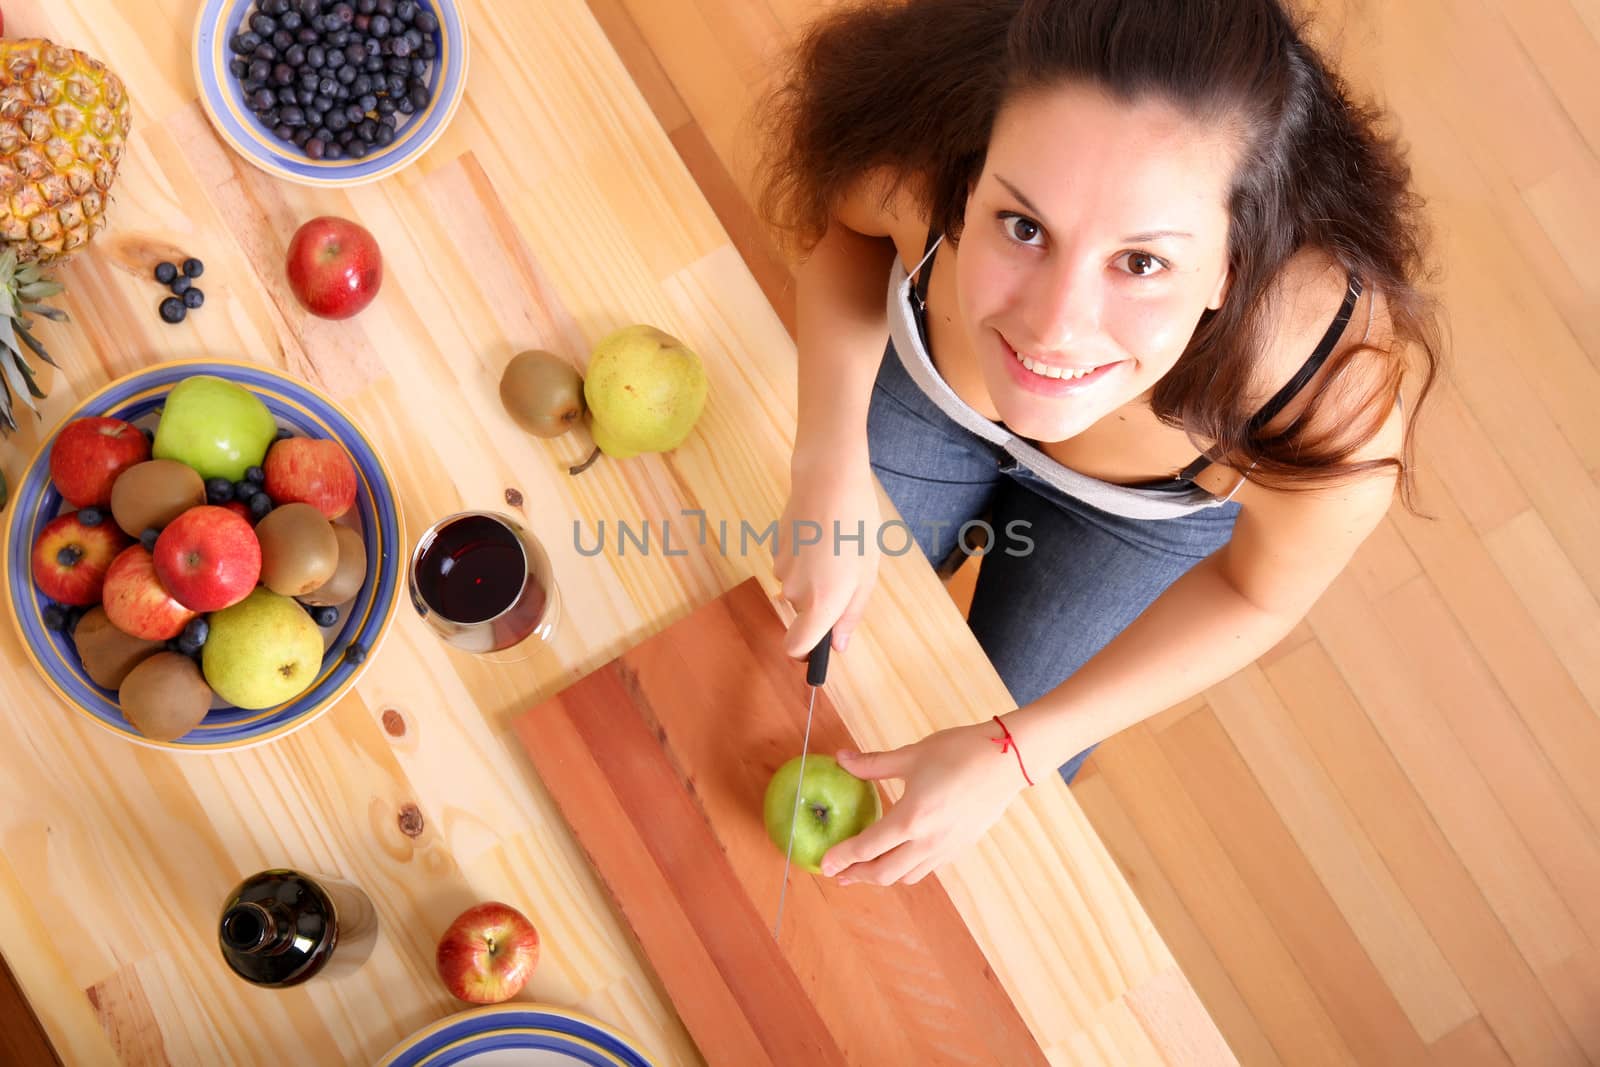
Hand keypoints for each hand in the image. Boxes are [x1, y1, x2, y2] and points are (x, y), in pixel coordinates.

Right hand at [773, 456, 880, 658]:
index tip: (817, 649)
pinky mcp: (774, 550)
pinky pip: (789, 568)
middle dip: (819, 602)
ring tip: (833, 549)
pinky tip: (817, 537)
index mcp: (822, 603)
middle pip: (801, 614)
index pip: (796, 648)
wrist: (828, 481)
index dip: (805, 653)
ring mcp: (782, 570)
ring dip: (812, 578)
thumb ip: (850, 614)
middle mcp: (796, 591)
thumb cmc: (856, 528)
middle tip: (845, 573)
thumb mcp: (867, 576)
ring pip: (795, 588)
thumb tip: (838, 646)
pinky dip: (802, 560)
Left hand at [820, 719, 1030, 886]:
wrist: (1006, 759)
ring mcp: (946, 848)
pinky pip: (926, 868)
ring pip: (907, 876)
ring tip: (865, 869)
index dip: (842, 858)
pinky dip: (906, 868)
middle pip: (884, 873)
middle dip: (858, 876)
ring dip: (882, 876)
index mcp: (911, 818)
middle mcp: (928, 841)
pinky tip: (899, 857)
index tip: (825, 864)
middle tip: (838, 873)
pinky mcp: (960, 847)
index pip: (867, 847)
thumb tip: (841, 759)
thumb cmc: (959, 752)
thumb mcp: (911, 755)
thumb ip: (873, 764)